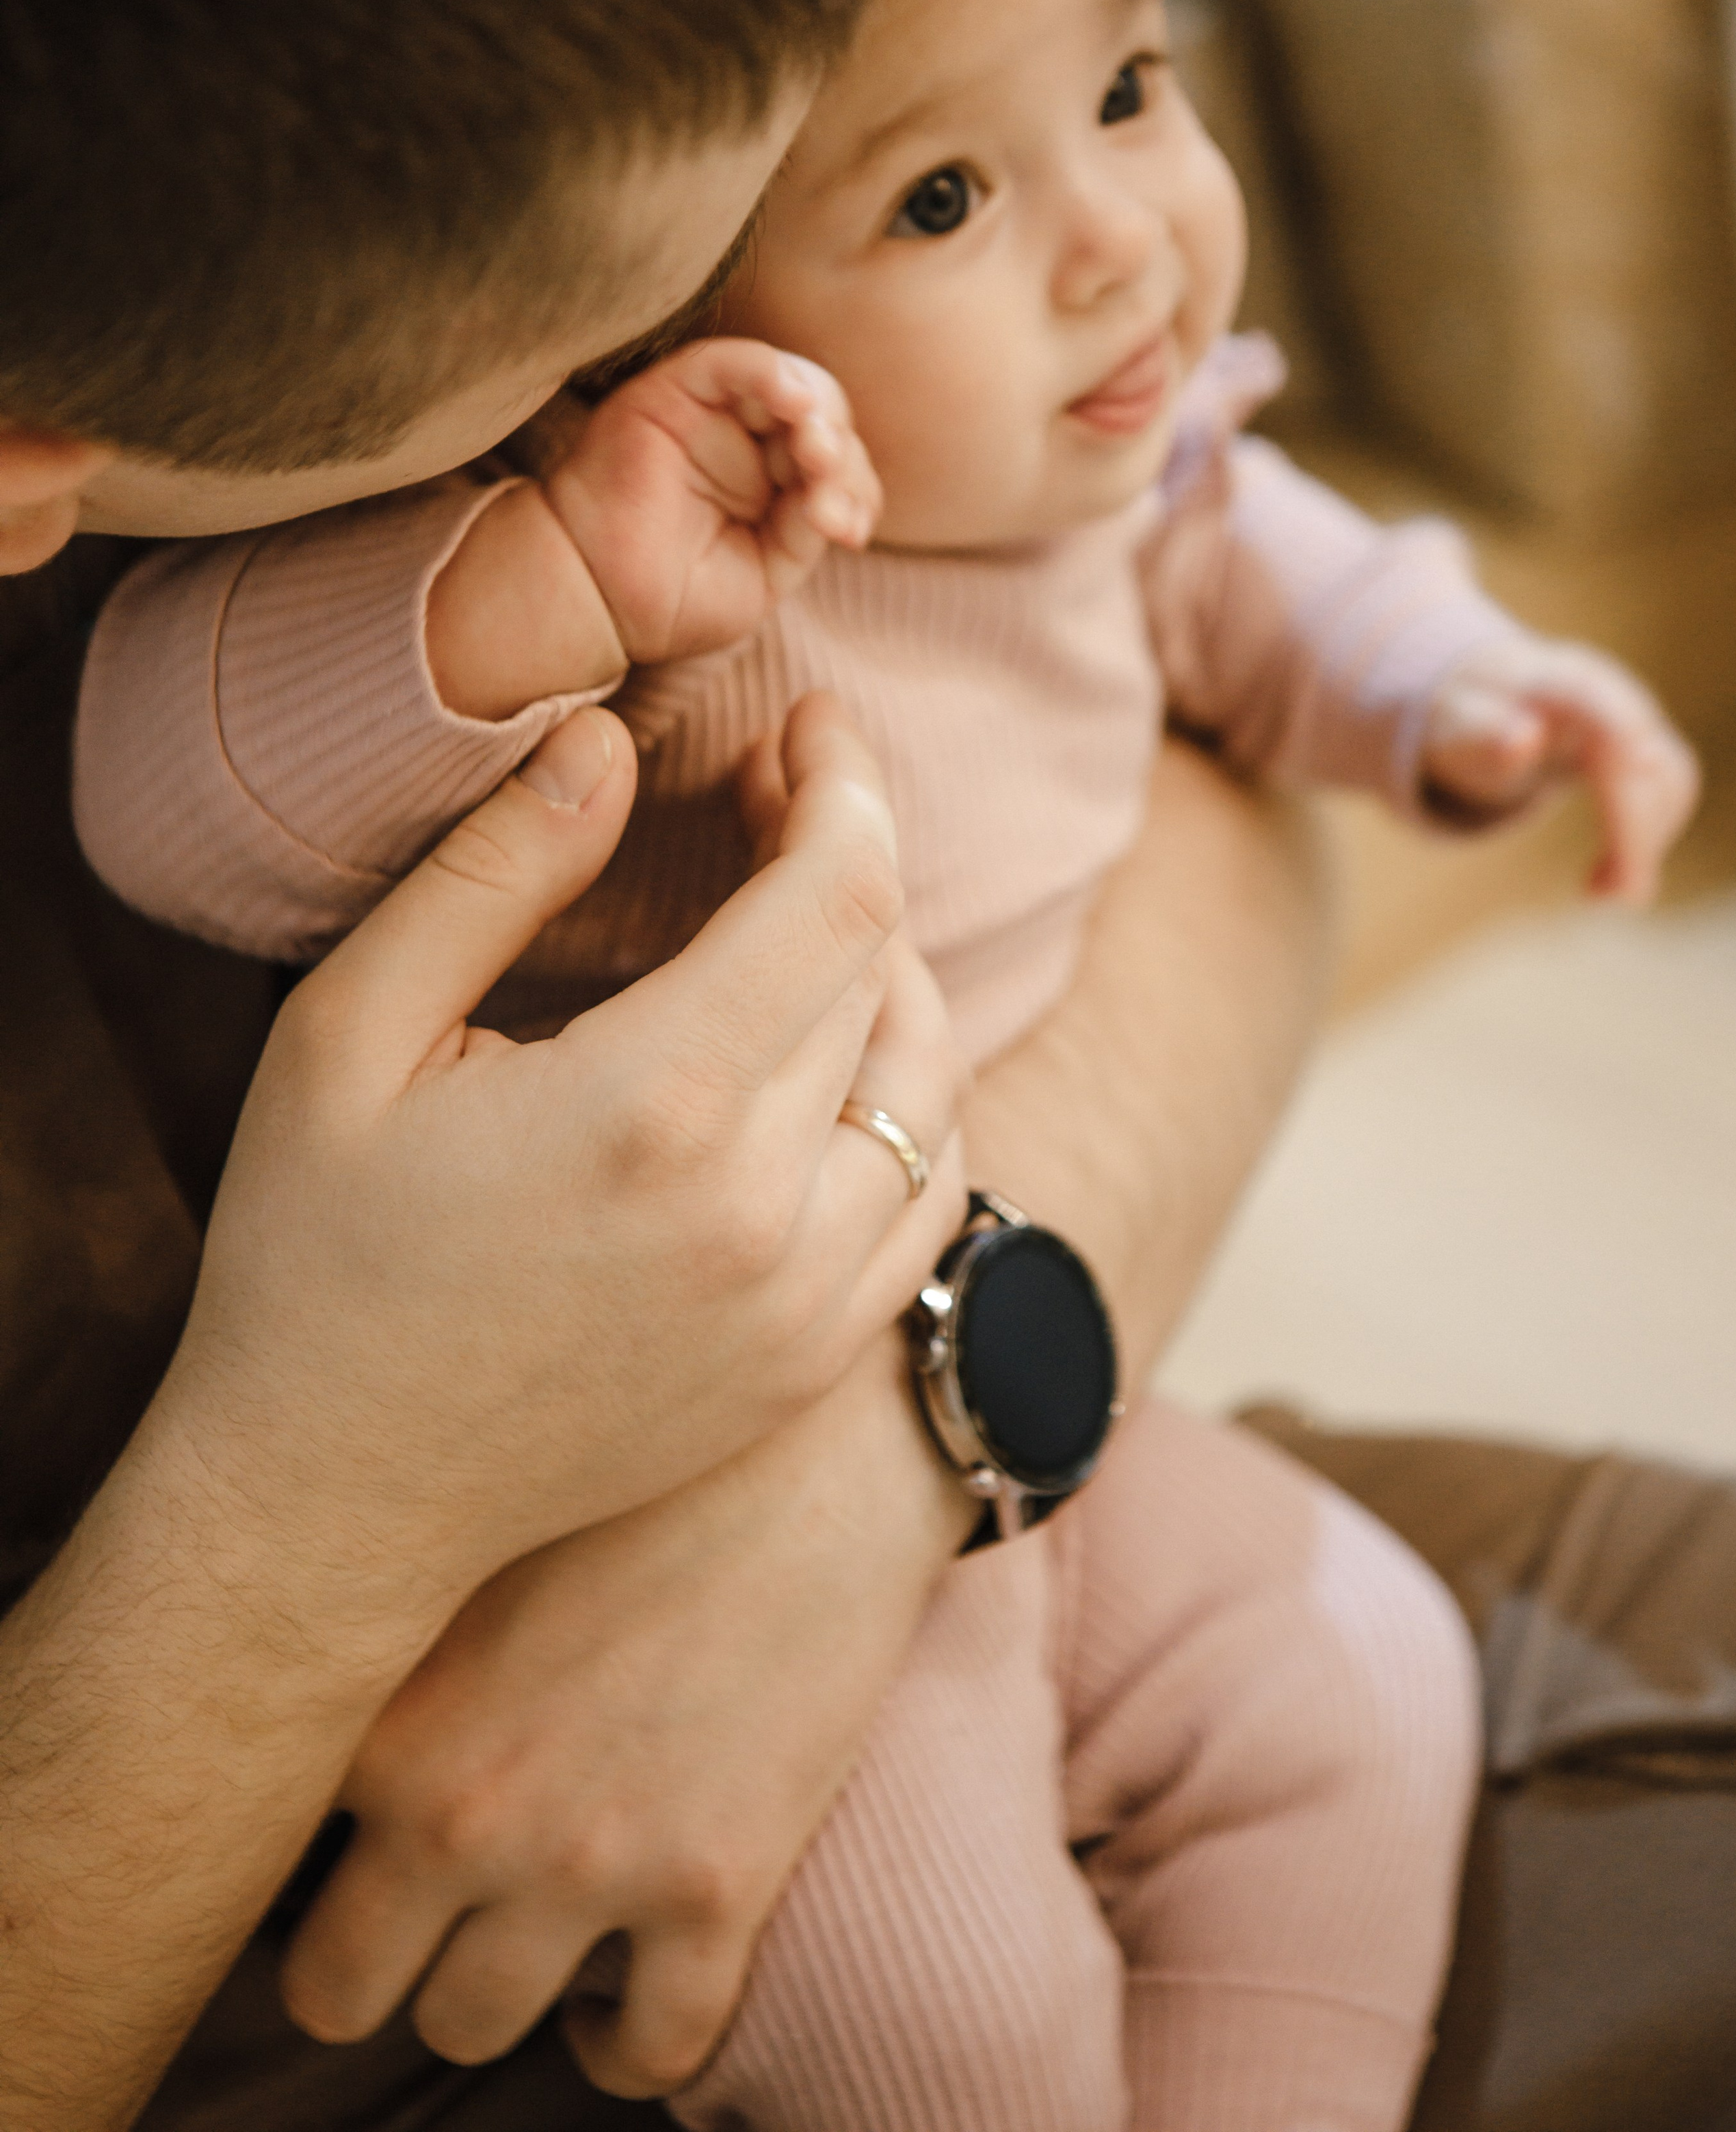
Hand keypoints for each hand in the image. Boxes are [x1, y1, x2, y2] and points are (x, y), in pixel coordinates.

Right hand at [164, 689, 961, 1630]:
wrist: (328, 1500)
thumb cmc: (316, 1253)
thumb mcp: (351, 1031)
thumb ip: (494, 871)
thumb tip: (610, 741)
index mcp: (655, 1106)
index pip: (839, 896)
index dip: (845, 782)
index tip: (808, 724)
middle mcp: (765, 1213)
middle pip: (885, 973)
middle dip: (847, 854)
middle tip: (773, 796)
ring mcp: (805, 1305)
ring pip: (929, 1085)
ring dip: (888, 975)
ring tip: (801, 916)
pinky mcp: (809, 1365)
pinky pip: (930, 1201)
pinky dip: (909, 1105)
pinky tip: (834, 1061)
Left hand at [279, 1320, 970, 2096]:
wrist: (822, 1447)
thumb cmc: (643, 1466)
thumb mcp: (468, 1532)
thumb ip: (377, 1642)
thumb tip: (302, 1708)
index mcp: (389, 1715)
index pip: (258, 1857)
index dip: (299, 1845)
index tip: (342, 1826)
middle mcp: (466, 1810)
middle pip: (337, 1991)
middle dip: (367, 1965)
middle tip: (416, 1911)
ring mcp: (592, 1864)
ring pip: (470, 2028)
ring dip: (490, 1992)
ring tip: (524, 1932)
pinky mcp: (718, 1891)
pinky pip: (646, 2052)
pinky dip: (624, 2045)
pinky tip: (621, 1990)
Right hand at [541, 340, 880, 662]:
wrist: (599, 600)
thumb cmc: (675, 597)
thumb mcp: (767, 570)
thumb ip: (807, 527)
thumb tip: (839, 495)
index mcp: (776, 480)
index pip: (837, 463)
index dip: (856, 491)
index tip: (850, 533)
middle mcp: (748, 437)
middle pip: (824, 419)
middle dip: (840, 457)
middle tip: (830, 503)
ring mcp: (713, 410)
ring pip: (790, 384)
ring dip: (817, 417)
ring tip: (818, 458)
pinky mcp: (676, 388)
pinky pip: (733, 363)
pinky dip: (770, 373)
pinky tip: (795, 404)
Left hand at [1420, 637, 1699, 902]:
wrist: (1491, 692)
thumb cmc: (1472, 716)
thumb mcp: (1463, 727)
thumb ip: (1486, 735)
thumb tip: (1524, 738)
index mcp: (1569, 686)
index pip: (1618, 733)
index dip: (1629, 794)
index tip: (1624, 853)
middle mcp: (1616, 695)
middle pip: (1651, 767)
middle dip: (1636, 839)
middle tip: (1608, 898)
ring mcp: (1638, 717)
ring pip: (1670, 784)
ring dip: (1646, 844)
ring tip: (1599, 892)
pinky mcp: (1647, 745)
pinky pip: (1666, 792)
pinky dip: (1646, 838)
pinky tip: (1608, 875)